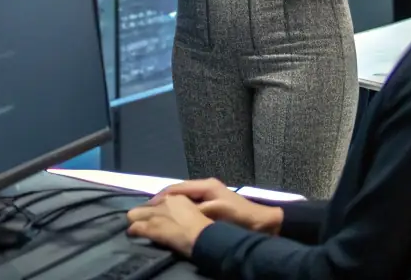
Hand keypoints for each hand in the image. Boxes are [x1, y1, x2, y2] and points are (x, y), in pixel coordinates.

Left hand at [125, 194, 212, 256]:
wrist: (203, 237)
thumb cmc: (203, 228)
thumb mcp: (194, 212)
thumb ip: (181, 210)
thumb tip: (175, 216)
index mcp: (176, 197)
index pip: (156, 200)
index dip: (154, 210)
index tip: (155, 218)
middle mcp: (164, 202)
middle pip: (143, 206)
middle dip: (141, 215)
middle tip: (144, 224)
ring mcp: (155, 214)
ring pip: (133, 215)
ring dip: (135, 223)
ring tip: (137, 231)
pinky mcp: (151, 227)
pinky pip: (135, 228)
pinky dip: (133, 232)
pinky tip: (134, 236)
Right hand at [151, 179, 282, 234]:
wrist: (263, 223)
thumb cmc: (241, 217)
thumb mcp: (218, 212)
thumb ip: (198, 209)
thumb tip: (177, 208)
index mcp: (206, 185)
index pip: (177, 187)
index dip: (161, 196)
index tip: (147, 206)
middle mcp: (206, 186)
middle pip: (178, 191)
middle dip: (162, 200)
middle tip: (147, 212)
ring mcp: (209, 195)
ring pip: (183, 198)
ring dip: (170, 205)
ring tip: (156, 216)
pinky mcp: (212, 204)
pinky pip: (190, 205)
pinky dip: (179, 210)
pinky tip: (174, 219)